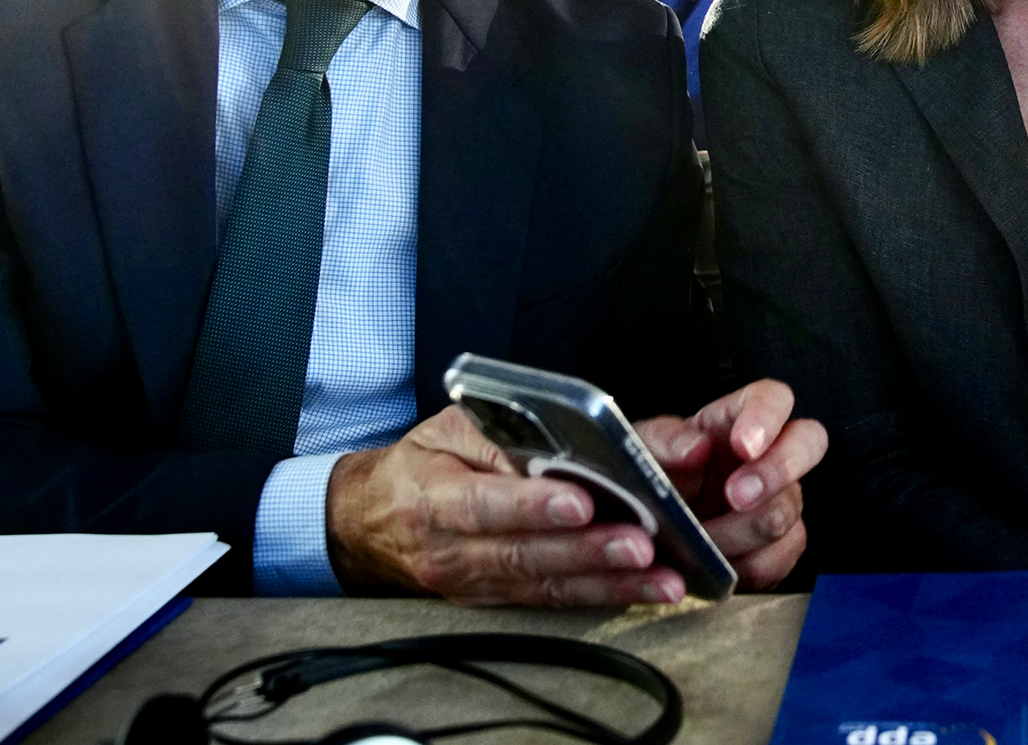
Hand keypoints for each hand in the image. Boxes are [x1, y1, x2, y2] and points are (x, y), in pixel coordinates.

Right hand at [326, 404, 681, 607]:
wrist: (369, 520)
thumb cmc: (426, 462)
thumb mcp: (455, 425)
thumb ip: (515, 426)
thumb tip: (589, 430)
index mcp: (431, 496)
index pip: (483, 503)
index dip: (532, 505)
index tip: (581, 502)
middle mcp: (449, 549)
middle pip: (523, 553)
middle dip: (587, 551)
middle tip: (640, 544)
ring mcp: (471, 583)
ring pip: (544, 585)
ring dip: (608, 583)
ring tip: (659, 578)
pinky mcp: (493, 602)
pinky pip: (550, 602)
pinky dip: (601, 596)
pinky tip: (643, 591)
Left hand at [633, 379, 825, 594]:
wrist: (646, 538)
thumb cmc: (651, 482)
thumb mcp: (641, 452)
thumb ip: (663, 440)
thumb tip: (696, 448)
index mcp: (736, 420)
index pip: (774, 398)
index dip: (767, 418)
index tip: (743, 445)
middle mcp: (769, 455)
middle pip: (809, 442)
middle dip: (775, 471)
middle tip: (735, 496)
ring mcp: (781, 499)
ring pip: (787, 509)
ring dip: (741, 531)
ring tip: (701, 541)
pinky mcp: (781, 544)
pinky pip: (783, 555)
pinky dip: (747, 565)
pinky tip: (719, 563)